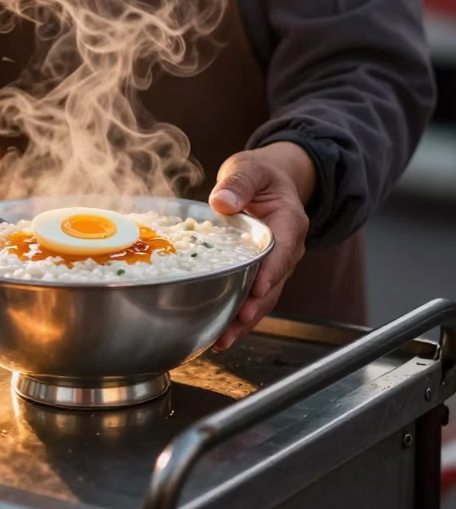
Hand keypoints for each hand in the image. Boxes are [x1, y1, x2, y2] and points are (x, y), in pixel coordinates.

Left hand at [209, 142, 314, 349]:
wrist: (269, 181)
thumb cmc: (261, 175)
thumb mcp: (249, 169)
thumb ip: (238, 183)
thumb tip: (222, 202)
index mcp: (289, 222)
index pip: (284, 250)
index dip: (272, 271)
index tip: (258, 288)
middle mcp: (287, 248)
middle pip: (275, 282)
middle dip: (257, 306)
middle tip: (236, 322)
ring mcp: (275, 264)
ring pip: (264, 297)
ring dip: (245, 319)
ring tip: (224, 339)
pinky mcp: (260, 273)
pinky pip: (252, 297)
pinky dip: (238, 316)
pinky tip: (219, 334)